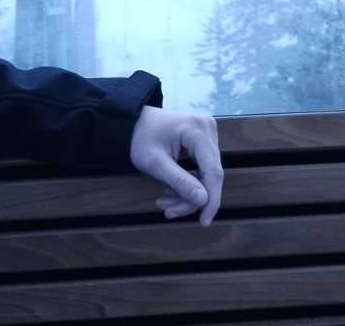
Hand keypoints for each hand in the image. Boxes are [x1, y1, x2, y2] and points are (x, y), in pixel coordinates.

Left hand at [128, 106, 223, 225]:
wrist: (132, 122)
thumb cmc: (140, 138)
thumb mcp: (155, 163)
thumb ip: (179, 182)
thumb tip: (203, 201)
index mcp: (198, 130)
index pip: (213, 171)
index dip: (211, 199)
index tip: (204, 221)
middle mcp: (208, 129)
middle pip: (210, 175)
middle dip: (191, 198)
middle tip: (169, 211)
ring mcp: (207, 134)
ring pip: (206, 174)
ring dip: (187, 193)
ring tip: (164, 201)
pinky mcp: (203, 140)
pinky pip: (201, 168)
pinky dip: (187, 183)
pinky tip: (170, 191)